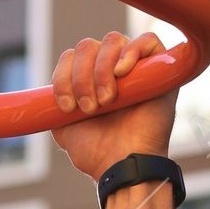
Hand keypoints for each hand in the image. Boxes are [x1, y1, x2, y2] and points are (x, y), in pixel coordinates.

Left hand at [49, 32, 176, 179]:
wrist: (123, 167)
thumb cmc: (98, 153)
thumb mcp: (64, 128)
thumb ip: (54, 104)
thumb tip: (50, 85)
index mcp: (89, 80)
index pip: (71, 57)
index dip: (63, 76)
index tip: (66, 107)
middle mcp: (111, 69)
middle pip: (88, 46)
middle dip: (81, 77)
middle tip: (89, 108)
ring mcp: (136, 67)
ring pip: (112, 41)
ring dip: (102, 70)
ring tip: (106, 101)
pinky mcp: (159, 69)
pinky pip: (147, 40)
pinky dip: (131, 52)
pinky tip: (122, 73)